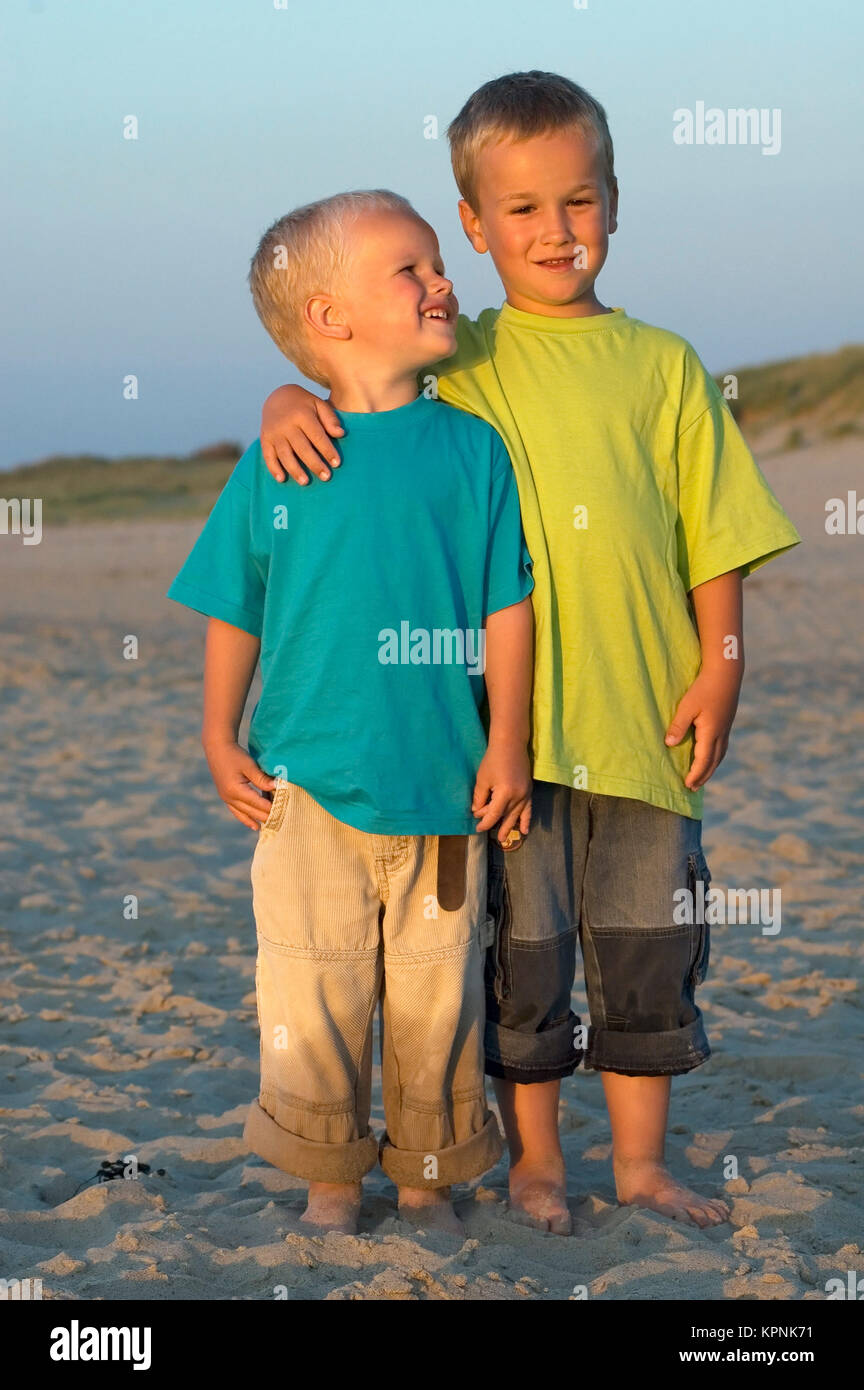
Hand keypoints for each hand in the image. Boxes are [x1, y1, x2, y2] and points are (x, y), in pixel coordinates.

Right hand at [203, 740, 277, 829]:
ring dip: (255, 821)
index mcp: (236, 790)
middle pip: (251, 811)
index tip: (284, 812)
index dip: (271, 808)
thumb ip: (262, 779)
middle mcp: (229, 797)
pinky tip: (253, 824)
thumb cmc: (235, 755)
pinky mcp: (225, 796)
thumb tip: (276, 788)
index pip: (258, 803)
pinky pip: (236, 811)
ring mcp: (226, 798)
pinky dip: (245, 818)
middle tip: (281, 822)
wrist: (217, 748)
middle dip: (265, 816)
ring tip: (267, 828)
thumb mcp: (250, 766)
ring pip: (243, 814)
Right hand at [261, 385, 343, 483]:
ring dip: (295, 470)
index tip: (336, 464)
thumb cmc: (304, 405)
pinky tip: (282, 479)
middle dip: (314, 464)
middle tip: (326, 477)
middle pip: (302, 448)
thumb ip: (330, 419)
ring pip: (285, 455)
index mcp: (302, 415)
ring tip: (305, 482)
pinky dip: (274, 468)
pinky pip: (268, 456)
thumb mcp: (318, 405)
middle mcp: (286, 425)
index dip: (327, 450)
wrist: (277, 396)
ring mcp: (274, 433)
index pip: (317, 436)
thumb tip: (341, 434)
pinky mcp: (265, 440)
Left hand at [472, 740, 532, 843]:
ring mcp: (525, 794)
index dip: (485, 822)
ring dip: (511, 826)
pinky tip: (525, 830)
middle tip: (492, 837)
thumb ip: (480, 797)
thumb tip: (477, 811)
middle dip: (497, 826)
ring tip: (505, 838)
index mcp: (505, 793)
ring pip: (517, 814)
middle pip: (505, 815)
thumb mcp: (482, 779)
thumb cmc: (493, 759)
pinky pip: (528, 808)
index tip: (478, 827)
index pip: (494, 814)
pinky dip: (526, 819)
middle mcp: (518, 796)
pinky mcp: (529, 790)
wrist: (511, 744)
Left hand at [665, 665, 741, 789]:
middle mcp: (721, 733)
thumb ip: (678, 726)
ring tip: (702, 777)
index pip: (703, 760)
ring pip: (720, 755)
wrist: (726, 673)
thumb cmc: (703, 688)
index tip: (687, 785)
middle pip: (713, 762)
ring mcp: (726, 728)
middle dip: (703, 776)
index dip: (695, 774)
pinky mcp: (727, 722)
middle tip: (693, 788)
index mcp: (711, 732)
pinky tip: (710, 756)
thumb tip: (669, 744)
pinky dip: (715, 757)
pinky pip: (721, 746)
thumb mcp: (687, 706)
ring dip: (710, 768)